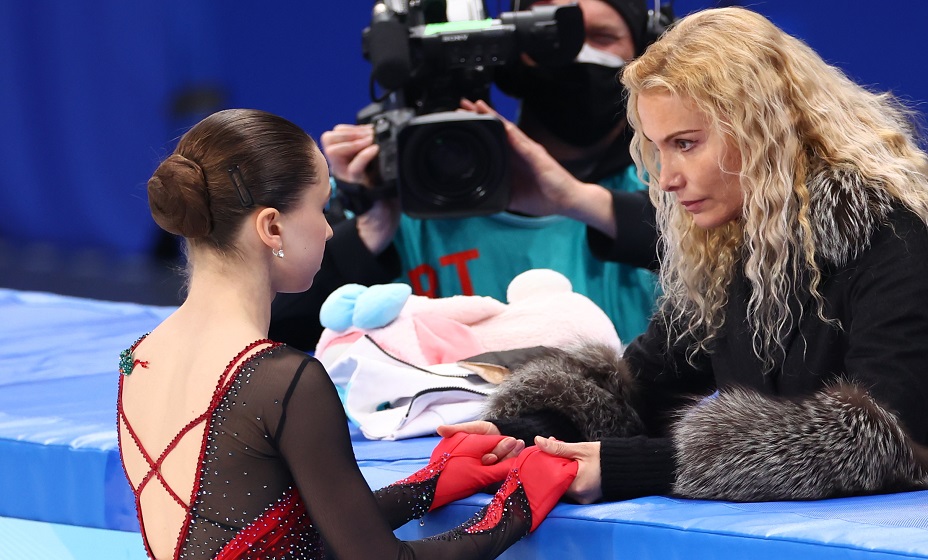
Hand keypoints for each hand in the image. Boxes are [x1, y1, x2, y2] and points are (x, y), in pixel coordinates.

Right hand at [320, 124, 398, 252]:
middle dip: (349, 132)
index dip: (348, 129)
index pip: (333, 135)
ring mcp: (346, 176)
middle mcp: (340, 167)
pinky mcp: (356, 185)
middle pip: (329, 139)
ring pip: (334, 150)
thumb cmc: (380, 189)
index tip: (365, 130)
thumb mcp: (373, 164)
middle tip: (366, 134)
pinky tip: (375, 150)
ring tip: (370, 140)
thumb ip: (368, 149)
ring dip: (353, 141)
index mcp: (342, 160)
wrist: (383, 215)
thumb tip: (374, 129)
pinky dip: (364, 155)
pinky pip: (354, 167)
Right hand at [437, 422, 524, 464]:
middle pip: (495, 462)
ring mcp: (497, 465)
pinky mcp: (507, 463)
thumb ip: (455, 429)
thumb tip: (439, 429)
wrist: (496, 429)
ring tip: (518, 442)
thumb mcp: (468, 429)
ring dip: (512, 452)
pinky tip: (520, 445)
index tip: (491, 456)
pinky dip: (517, 452)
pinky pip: (512, 461)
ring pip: (505, 462)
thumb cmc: (479, 431)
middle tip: (512, 441)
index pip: (482, 462)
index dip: (488, 458)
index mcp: (475, 460)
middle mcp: (486, 465)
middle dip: (502, 452)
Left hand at [460, 99, 582, 216]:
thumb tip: (483, 197)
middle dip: (481, 117)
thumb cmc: (546, 197)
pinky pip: (522, 142)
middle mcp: (521, 151)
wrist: (568, 201)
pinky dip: (510, 132)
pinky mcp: (537, 156)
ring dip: (493, 117)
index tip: (462, 121)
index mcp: (514, 160)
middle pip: (498, 129)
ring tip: (478, 106)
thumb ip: (500, 193)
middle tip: (463, 105)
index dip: (479, 129)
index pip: (493, 140)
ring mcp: (529, 151)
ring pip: (508, 130)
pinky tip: (501, 124)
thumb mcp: (515, 198)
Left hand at [534, 436, 602, 503]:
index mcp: (576, 487)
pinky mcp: (589, 497)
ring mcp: (585, 499)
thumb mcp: (580, 449)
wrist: (627, 464)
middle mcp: (579, 497)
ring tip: (562, 457)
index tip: (542, 457)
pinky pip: (573, 488)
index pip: (551, 481)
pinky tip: (570, 465)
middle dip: (553, 468)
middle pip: (557, 483)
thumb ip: (558, 448)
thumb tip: (538, 441)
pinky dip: (570, 477)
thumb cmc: (604, 456)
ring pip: (565, 485)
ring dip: (561, 472)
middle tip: (552, 453)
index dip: (545, 468)